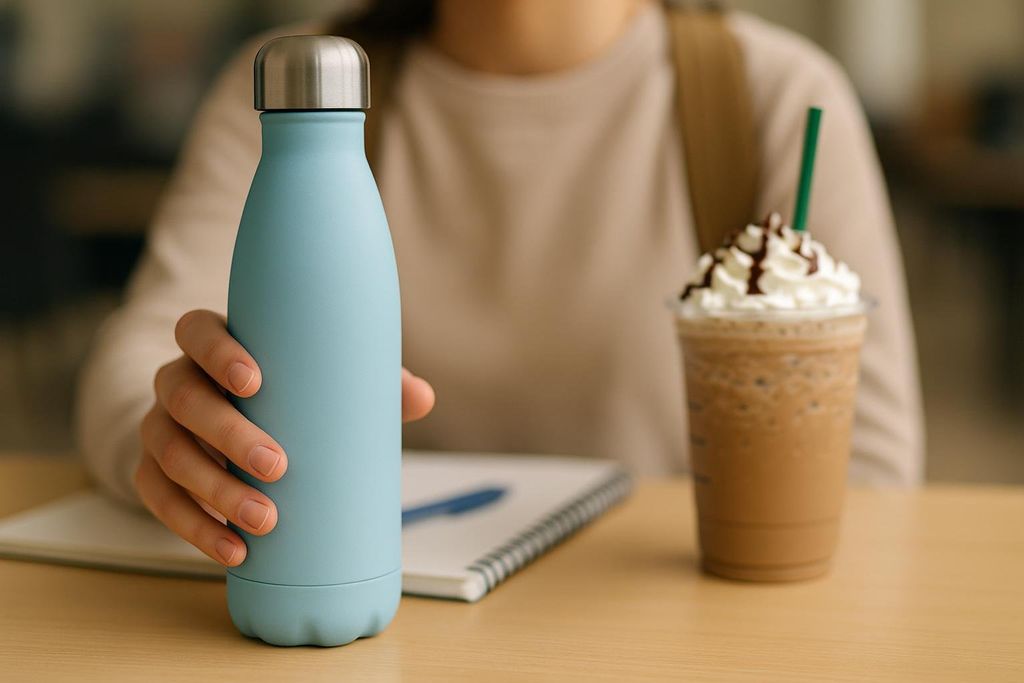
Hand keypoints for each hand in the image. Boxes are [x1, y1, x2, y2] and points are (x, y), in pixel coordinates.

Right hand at [135, 309, 434, 566]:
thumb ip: (369, 382)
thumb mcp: (321, 382)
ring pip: (168, 453)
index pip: (196, 330)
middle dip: (227, 434)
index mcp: (214, 347)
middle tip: (277, 465)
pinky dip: (193, 528)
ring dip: (214, 490)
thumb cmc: (286, 395)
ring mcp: (160, 428)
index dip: (216, 352)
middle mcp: (177, 381)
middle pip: (182, 397)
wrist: (233, 430)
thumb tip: (423, 397)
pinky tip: (233, 550)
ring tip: (264, 520)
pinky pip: (158, 499)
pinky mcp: (153, 473)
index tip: (254, 380)